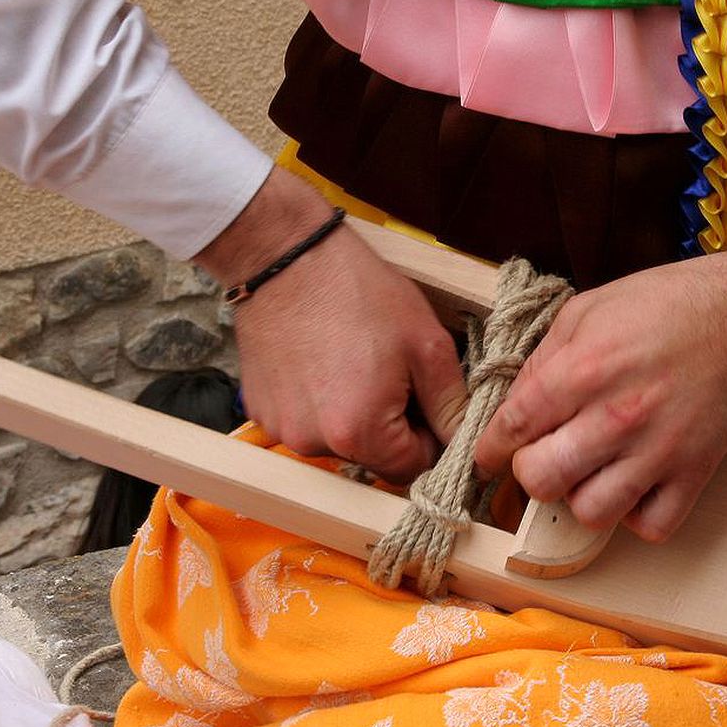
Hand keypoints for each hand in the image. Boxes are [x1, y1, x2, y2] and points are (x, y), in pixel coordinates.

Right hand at [196, 169, 465, 482]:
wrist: (287, 258)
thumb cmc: (360, 293)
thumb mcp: (426, 345)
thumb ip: (450, 405)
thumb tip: (465, 443)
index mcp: (360, 433)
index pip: (413, 469)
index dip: (430, 439)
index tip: (428, 402)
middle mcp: (314, 444)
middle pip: (374, 459)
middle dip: (394, 427)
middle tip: (395, 374)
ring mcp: (281, 430)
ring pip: (341, 443)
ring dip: (357, 416)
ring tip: (357, 363)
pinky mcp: (261, 413)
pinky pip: (308, 424)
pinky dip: (322, 405)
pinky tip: (326, 364)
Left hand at [474, 246, 726, 541]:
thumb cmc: (668, 303)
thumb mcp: (589, 308)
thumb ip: (545, 357)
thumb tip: (513, 405)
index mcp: (583, 368)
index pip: (511, 429)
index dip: (491, 448)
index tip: (492, 454)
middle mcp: (616, 415)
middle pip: (541, 480)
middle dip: (532, 471)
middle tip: (545, 455)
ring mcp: (658, 449)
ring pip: (591, 513)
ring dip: (582, 496)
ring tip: (591, 471)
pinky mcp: (695, 471)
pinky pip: (651, 526)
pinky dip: (636, 515)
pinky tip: (634, 485)